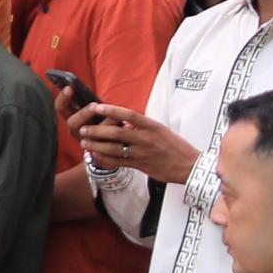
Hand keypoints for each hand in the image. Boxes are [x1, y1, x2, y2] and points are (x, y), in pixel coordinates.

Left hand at [73, 102, 195, 185]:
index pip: (130, 115)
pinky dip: (103, 159)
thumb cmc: (175, 146)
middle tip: (83, 128)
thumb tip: (123, 121)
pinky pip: (117, 162)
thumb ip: (141, 126)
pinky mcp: (139, 166)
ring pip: (113, 149)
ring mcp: (142, 153)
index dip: (111, 110)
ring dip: (96, 145)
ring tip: (84, 141)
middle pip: (116, 132)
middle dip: (97, 130)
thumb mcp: (160, 130)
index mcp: (152, 126)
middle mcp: (146, 139)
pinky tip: (94, 156)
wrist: (189, 166)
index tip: (97, 107)